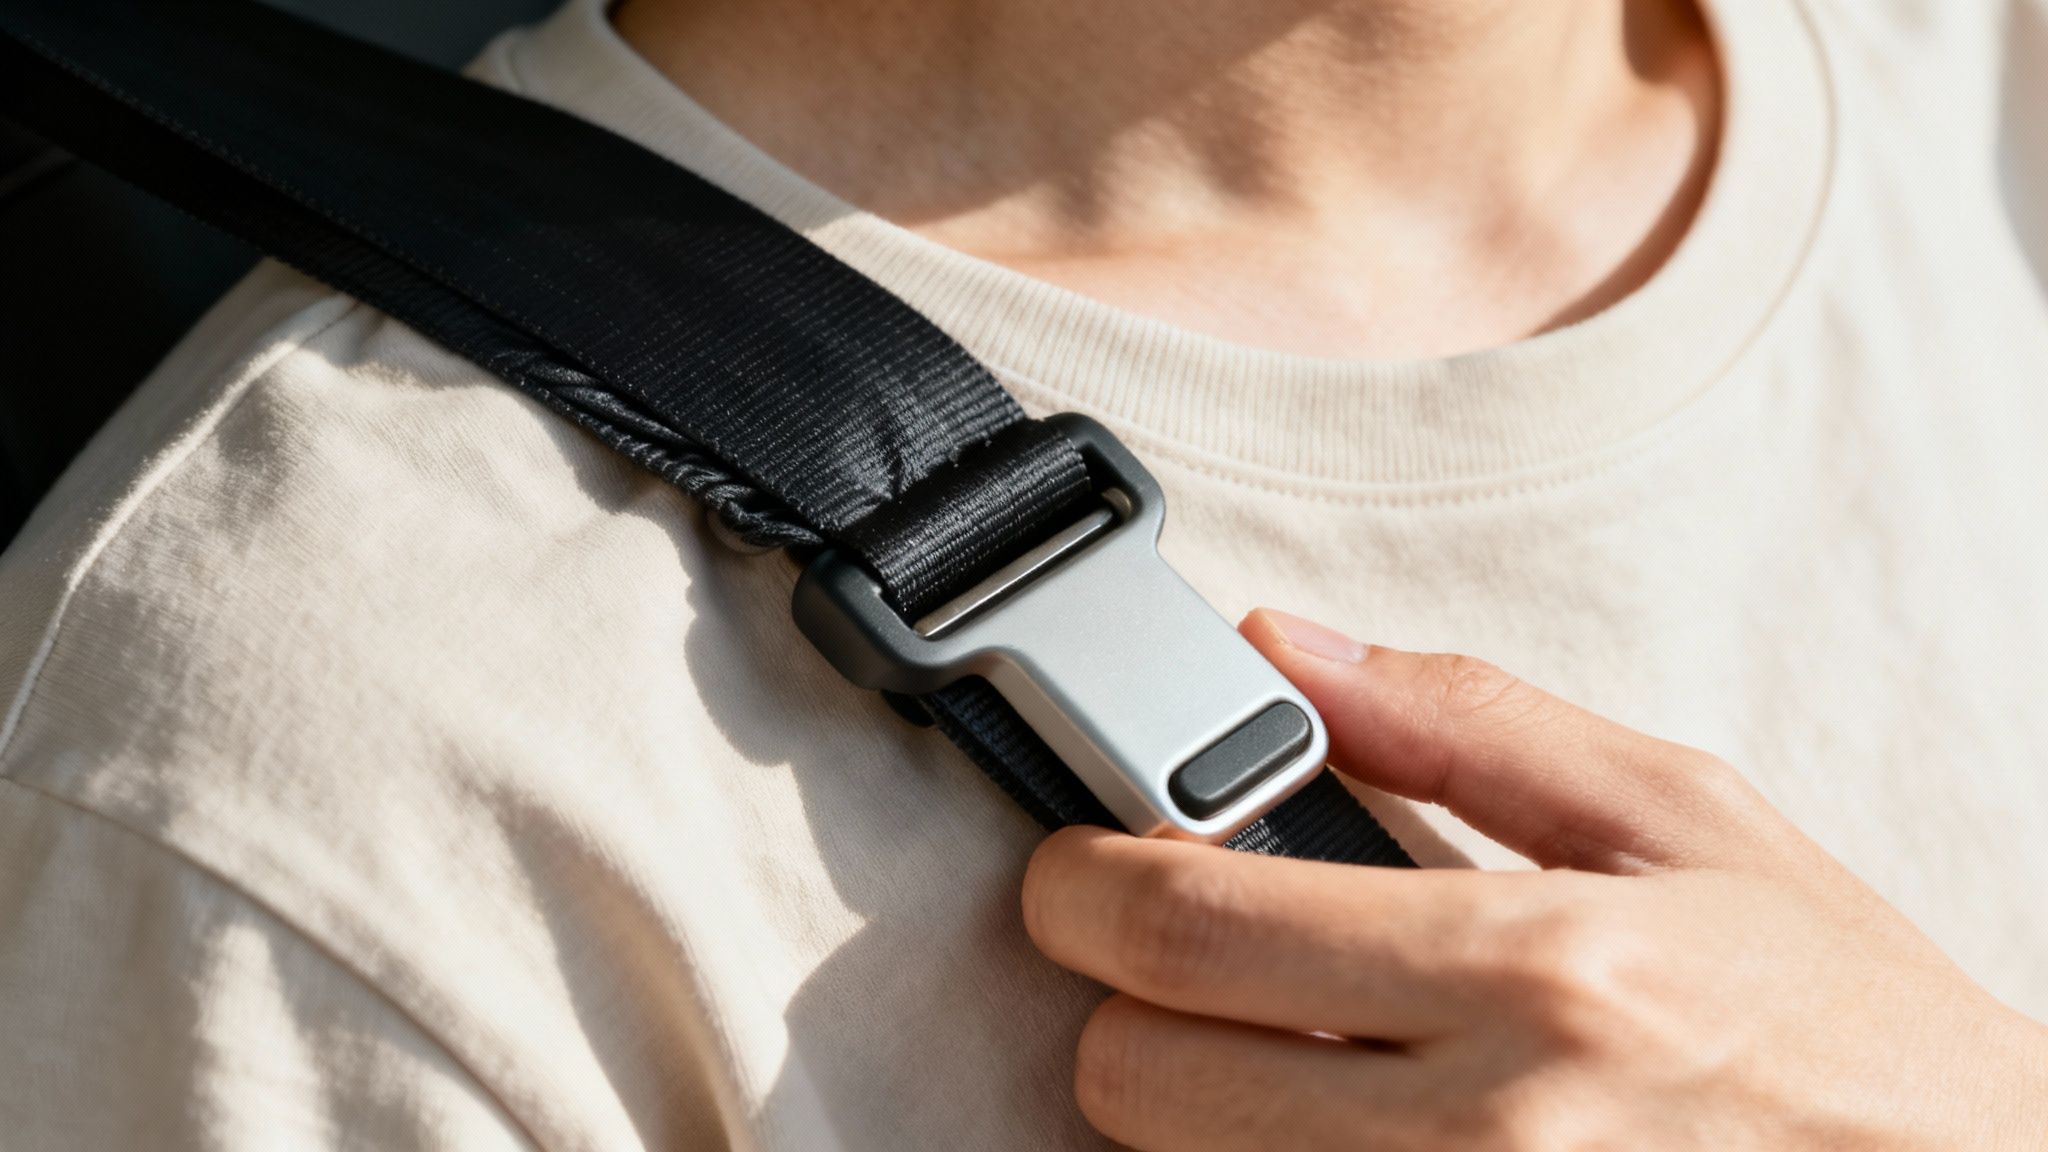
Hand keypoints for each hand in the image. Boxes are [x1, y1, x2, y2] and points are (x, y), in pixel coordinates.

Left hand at [1021, 609, 2047, 1150]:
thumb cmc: (1835, 1014)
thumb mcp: (1678, 816)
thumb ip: (1463, 724)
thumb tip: (1281, 650)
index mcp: (1531, 967)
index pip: (1190, 929)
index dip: (1081, 884)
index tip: (1080, 863)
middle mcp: (1483, 1130)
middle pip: (1138, 1074)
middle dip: (1118, 998)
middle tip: (1177, 951)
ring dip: (1186, 1095)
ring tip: (1275, 1038)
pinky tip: (1325, 1114)